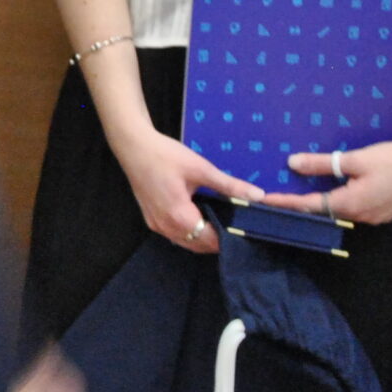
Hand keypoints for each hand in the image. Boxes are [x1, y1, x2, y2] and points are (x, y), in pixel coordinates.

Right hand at [106, 126, 262, 253]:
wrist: (132, 145)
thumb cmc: (166, 155)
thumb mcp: (200, 168)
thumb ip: (229, 185)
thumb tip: (259, 196)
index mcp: (179, 217)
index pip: (210, 241)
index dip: (228, 239)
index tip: (244, 230)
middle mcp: (166, 227)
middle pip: (198, 245)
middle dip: (217, 240)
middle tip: (235, 225)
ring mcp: (156, 225)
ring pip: (185, 242)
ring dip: (202, 237)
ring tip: (220, 221)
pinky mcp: (150, 219)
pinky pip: (174, 234)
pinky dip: (189, 232)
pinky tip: (198, 217)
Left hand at [266, 131, 391, 225]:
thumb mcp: (355, 159)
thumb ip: (323, 163)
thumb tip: (291, 164)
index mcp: (351, 204)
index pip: (310, 206)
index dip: (286, 203)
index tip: (264, 201)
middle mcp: (361, 216)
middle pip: (323, 212)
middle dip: (300, 204)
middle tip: (277, 195)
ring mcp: (373, 217)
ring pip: (338, 211)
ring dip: (318, 203)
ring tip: (296, 192)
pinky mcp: (382, 212)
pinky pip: (352, 209)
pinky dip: (336, 201)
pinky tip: (329, 190)